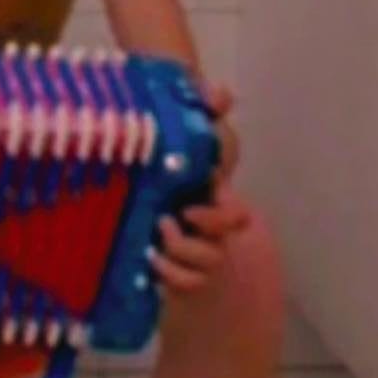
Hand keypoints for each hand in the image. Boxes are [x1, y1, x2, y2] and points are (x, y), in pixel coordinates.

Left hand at [150, 80, 249, 295]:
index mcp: (215, 197)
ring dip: (178, 263)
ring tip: (152, 245)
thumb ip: (208, 102)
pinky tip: (145, 262)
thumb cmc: (174, 137)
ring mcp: (189, 246)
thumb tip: (220, 94)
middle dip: (194, 245)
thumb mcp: (192, 116)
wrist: (141, 153)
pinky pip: (180, 283)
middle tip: (164, 222)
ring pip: (200, 271)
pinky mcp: (168, 261)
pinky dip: (167, 277)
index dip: (220, 219)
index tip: (190, 209)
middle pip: (217, 250)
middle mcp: (206, 226)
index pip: (236, 218)